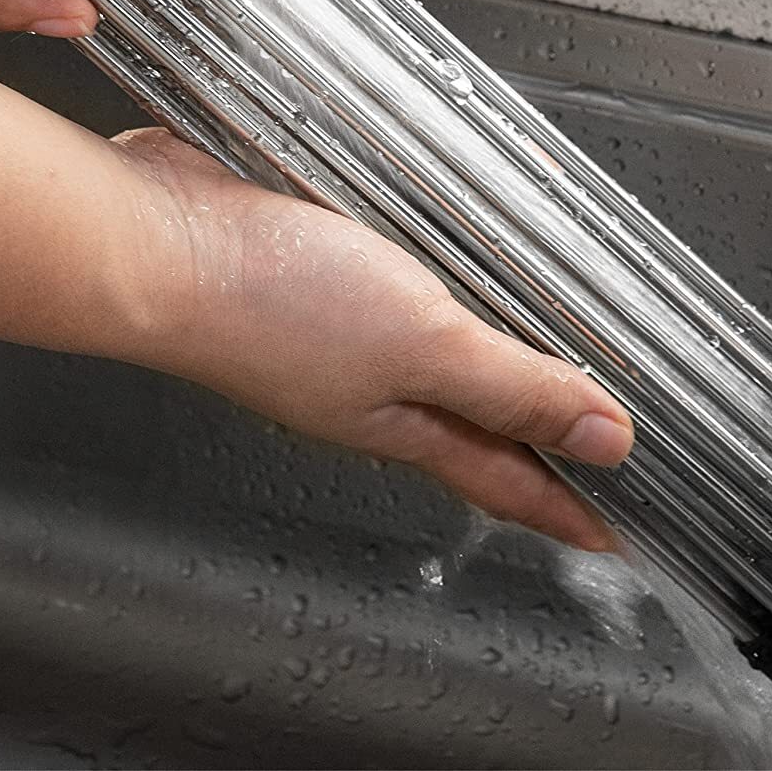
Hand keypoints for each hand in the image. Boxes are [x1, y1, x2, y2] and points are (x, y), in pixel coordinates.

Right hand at [115, 128, 635, 551]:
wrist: (154, 240)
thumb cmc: (262, 304)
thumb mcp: (420, 346)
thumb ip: (511, 387)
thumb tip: (604, 439)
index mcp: (402, 418)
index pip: (505, 475)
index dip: (567, 504)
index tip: (617, 531)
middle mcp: (371, 382)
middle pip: (472, 424)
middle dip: (532, 441)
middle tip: (587, 449)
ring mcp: (337, 330)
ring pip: (433, 358)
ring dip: (486, 364)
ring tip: (532, 362)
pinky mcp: (313, 270)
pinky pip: (394, 288)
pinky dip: (433, 288)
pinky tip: (439, 263)